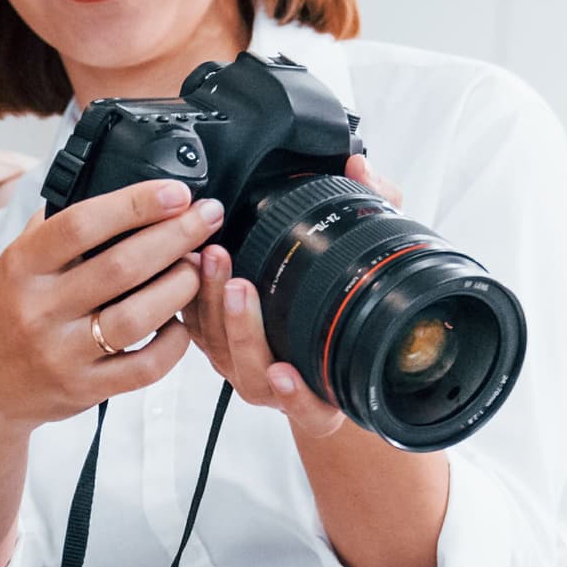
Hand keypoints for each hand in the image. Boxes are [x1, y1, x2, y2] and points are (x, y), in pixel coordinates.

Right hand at [0, 177, 223, 448]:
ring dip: (180, 287)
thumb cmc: (11, 311)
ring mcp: (62, 353)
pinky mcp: (84, 388)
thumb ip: (57, 227)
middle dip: (176, 236)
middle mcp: (39, 309)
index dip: (136, 204)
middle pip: (121, 267)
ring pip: (137, 317)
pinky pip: (143, 367)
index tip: (176, 192)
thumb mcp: (17, 262)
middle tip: (208, 218)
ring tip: (200, 266)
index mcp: (22, 266)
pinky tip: (184, 322)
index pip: (82, 225)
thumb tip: (116, 184)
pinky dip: (174, 342)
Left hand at [184, 154, 402, 449]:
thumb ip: (377, 207)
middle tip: (237, 283)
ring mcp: (243, 366)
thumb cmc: (348, 302)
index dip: (297, 392)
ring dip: (214, 312)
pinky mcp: (216, 345)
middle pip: (251, 368)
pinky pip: (196, 336)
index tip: (289, 368)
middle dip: (243, 326)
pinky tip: (189, 275)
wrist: (320, 334)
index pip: (308, 400)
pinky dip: (190, 308)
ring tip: (213, 265)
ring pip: (219, 353)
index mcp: (319, 386)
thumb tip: (357, 167)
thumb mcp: (373, 255)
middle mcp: (278, 383)